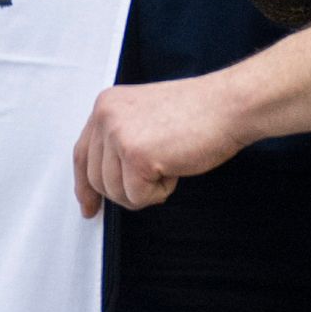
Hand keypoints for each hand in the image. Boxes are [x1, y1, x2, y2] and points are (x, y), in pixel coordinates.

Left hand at [72, 75, 244, 217]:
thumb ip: (121, 139)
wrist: (228, 105)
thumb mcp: (144, 117)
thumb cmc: (198, 113)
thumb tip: (106, 180)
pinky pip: (137, 197)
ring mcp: (118, 135)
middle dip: (125, 191)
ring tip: (169, 164)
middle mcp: (105, 116)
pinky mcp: (136, 156)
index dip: (84, 186)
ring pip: (115, 192)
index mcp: (105, 105)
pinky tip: (175, 168)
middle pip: (96, 179)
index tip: (89, 206)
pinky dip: (160, 193)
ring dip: (145, 190)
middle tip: (154, 181)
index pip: (82, 154)